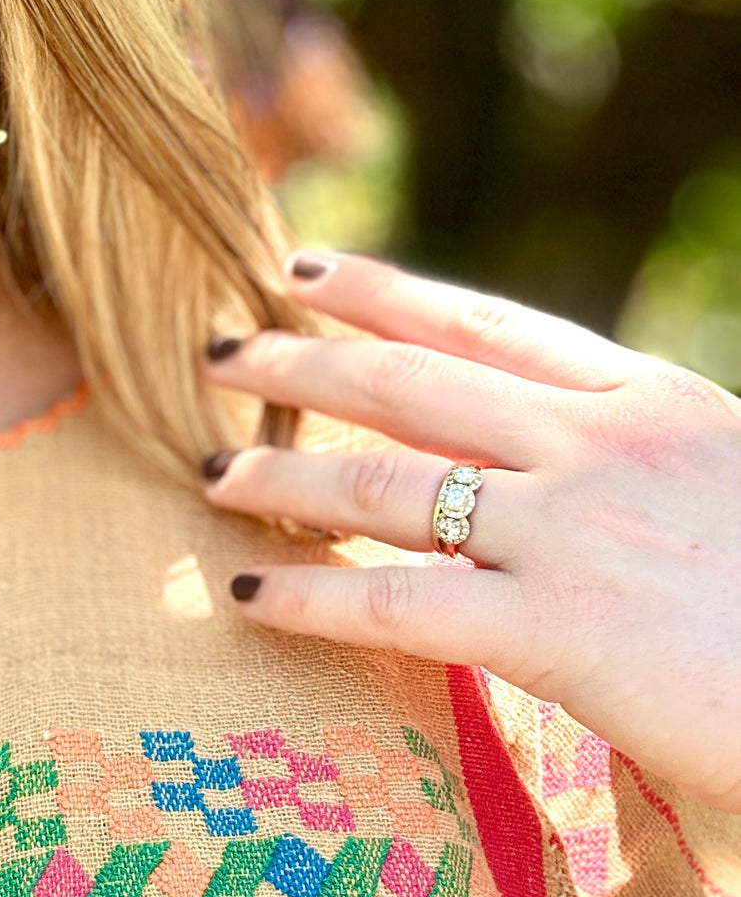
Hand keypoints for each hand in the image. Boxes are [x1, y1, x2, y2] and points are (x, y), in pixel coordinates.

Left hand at [201, 251, 740, 810]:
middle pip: (411, 384)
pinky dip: (311, 599)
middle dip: (302, 362)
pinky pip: (400, 605)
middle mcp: (597, 445)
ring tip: (209, 471)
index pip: (487, 324)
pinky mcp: (561, 628)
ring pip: (387, 484)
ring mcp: (575, 530)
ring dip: (284, 472)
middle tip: (217, 352)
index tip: (306, 268)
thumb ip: (648, 466)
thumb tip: (568, 469)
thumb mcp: (732, 485)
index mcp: (650, 401)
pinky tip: (244, 593)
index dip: (384, 292)